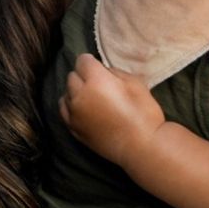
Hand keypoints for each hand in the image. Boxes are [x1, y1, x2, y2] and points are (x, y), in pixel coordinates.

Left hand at [60, 53, 163, 168]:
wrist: (142, 146)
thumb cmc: (144, 112)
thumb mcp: (134, 82)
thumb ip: (113, 72)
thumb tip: (102, 71)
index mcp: (95, 80)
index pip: (82, 61)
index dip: (92, 63)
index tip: (99, 68)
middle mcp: (79, 94)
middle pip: (72, 76)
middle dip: (84, 76)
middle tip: (99, 84)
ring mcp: (73, 113)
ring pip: (67, 93)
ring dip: (76, 92)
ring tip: (92, 99)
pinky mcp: (73, 128)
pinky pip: (64, 109)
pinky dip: (71, 106)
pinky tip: (83, 109)